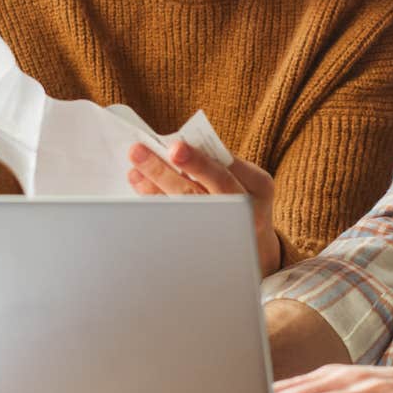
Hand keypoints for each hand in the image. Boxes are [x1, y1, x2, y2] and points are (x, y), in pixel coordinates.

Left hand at [127, 142, 280, 277]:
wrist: (256, 245)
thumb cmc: (248, 197)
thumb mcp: (251, 177)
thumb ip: (225, 161)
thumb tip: (179, 147)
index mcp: (257, 188)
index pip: (223, 174)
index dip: (197, 163)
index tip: (174, 148)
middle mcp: (237, 215)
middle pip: (195, 195)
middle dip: (163, 172)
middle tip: (138, 152)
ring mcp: (216, 233)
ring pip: (178, 210)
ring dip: (152, 186)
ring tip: (134, 167)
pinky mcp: (198, 243)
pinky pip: (171, 223)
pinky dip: (154, 201)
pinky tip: (141, 184)